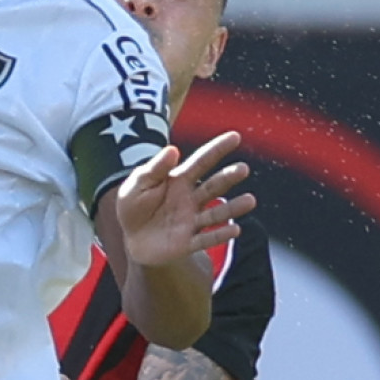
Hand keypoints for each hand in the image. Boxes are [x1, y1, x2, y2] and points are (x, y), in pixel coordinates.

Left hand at [114, 133, 252, 268]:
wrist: (130, 239)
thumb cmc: (134, 206)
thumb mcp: (137, 185)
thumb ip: (154, 169)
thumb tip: (173, 150)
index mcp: (179, 180)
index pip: (201, 161)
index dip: (217, 149)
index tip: (235, 137)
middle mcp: (190, 199)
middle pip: (213, 186)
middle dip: (228, 178)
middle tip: (242, 169)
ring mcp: (191, 221)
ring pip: (215, 214)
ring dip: (232, 208)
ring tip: (249, 201)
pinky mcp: (187, 243)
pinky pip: (205, 239)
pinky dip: (219, 235)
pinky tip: (235, 230)